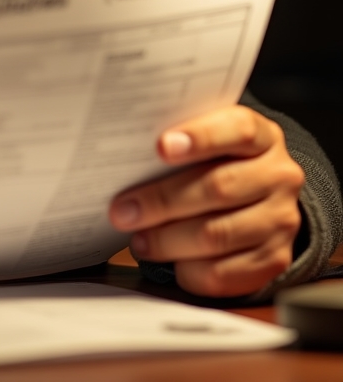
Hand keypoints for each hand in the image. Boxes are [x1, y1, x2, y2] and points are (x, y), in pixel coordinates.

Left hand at [109, 106, 304, 296]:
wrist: (262, 196)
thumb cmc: (217, 161)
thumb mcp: (206, 139)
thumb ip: (177, 141)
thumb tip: (123, 153)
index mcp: (261, 136)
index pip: (238, 130)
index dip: (200, 137)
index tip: (160, 147)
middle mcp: (278, 176)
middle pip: (219, 187)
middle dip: (162, 201)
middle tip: (123, 210)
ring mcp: (281, 220)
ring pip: (218, 234)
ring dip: (169, 240)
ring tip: (139, 240)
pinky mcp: (275, 259)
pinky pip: (226, 273)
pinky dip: (189, 270)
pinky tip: (168, 261)